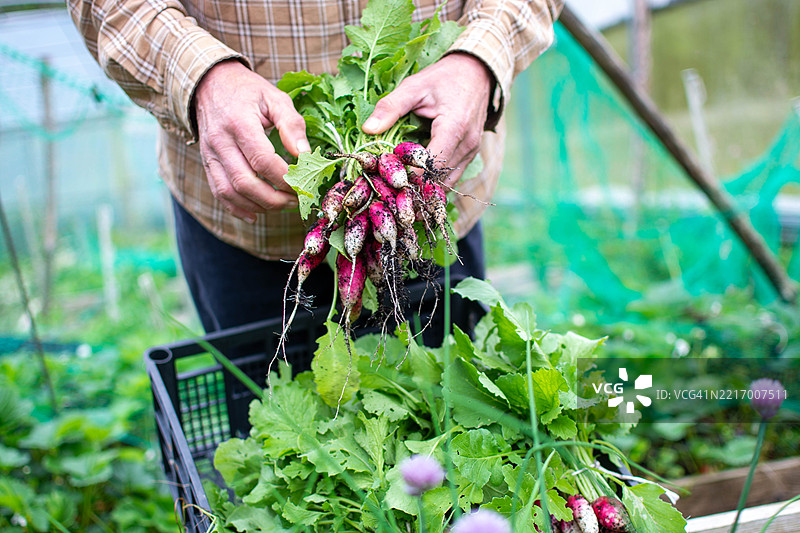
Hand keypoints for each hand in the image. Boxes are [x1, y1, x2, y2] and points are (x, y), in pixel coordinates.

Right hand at [193, 60, 309, 221]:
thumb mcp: (274, 98)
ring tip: (282, 206)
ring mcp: (210, 154)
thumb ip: (291, 125)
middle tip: (296, 200)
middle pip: (245, 182)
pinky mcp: (207, 163)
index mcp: (239, 123)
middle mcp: (221, 141)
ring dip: (258, 205)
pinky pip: (219, 192)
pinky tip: (256, 213)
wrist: (210, 83)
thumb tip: (304, 155)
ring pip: (230, 192)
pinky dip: (237, 208)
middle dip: (274, 198)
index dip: (285, 178)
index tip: (303, 183)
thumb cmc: (247, 91)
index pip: (262, 160)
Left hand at [362, 53, 492, 186]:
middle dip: (414, 186)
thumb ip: (390, 107)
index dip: (408, 175)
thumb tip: (367, 129)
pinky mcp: (470, 154)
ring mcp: (471, 151)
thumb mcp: (413, 86)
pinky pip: (452, 175)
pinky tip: (416, 179)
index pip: (430, 165)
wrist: (476, 72)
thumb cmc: (444, 78)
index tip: (386, 176)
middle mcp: (466, 144)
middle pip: (438, 179)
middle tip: (390, 188)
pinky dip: (434, 181)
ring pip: (447, 182)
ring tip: (402, 187)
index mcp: (453, 127)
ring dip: (424, 187)